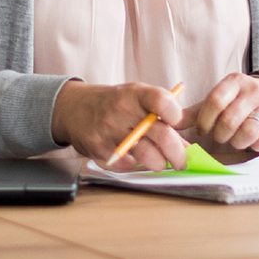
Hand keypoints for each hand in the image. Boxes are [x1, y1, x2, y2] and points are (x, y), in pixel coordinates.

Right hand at [53, 79, 189, 169]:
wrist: (73, 108)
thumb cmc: (113, 103)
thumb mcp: (135, 96)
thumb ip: (159, 114)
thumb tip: (184, 142)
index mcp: (135, 93)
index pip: (162, 101)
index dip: (176, 115)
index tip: (178, 124)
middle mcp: (122, 110)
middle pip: (162, 135)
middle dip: (178, 153)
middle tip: (182, 160)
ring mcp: (110, 131)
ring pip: (148, 156)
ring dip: (159, 164)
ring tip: (159, 162)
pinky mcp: (100, 149)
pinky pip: (128, 165)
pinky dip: (135, 165)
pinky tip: (133, 158)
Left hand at [187, 73, 258, 156]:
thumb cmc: (243, 101)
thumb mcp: (221, 98)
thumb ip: (197, 111)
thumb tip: (171, 122)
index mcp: (235, 82)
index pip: (215, 101)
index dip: (205, 120)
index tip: (202, 130)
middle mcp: (254, 90)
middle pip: (230, 120)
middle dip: (220, 135)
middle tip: (220, 136)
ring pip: (249, 132)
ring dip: (237, 142)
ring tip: (236, 139)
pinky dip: (255, 146)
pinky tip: (253, 140)